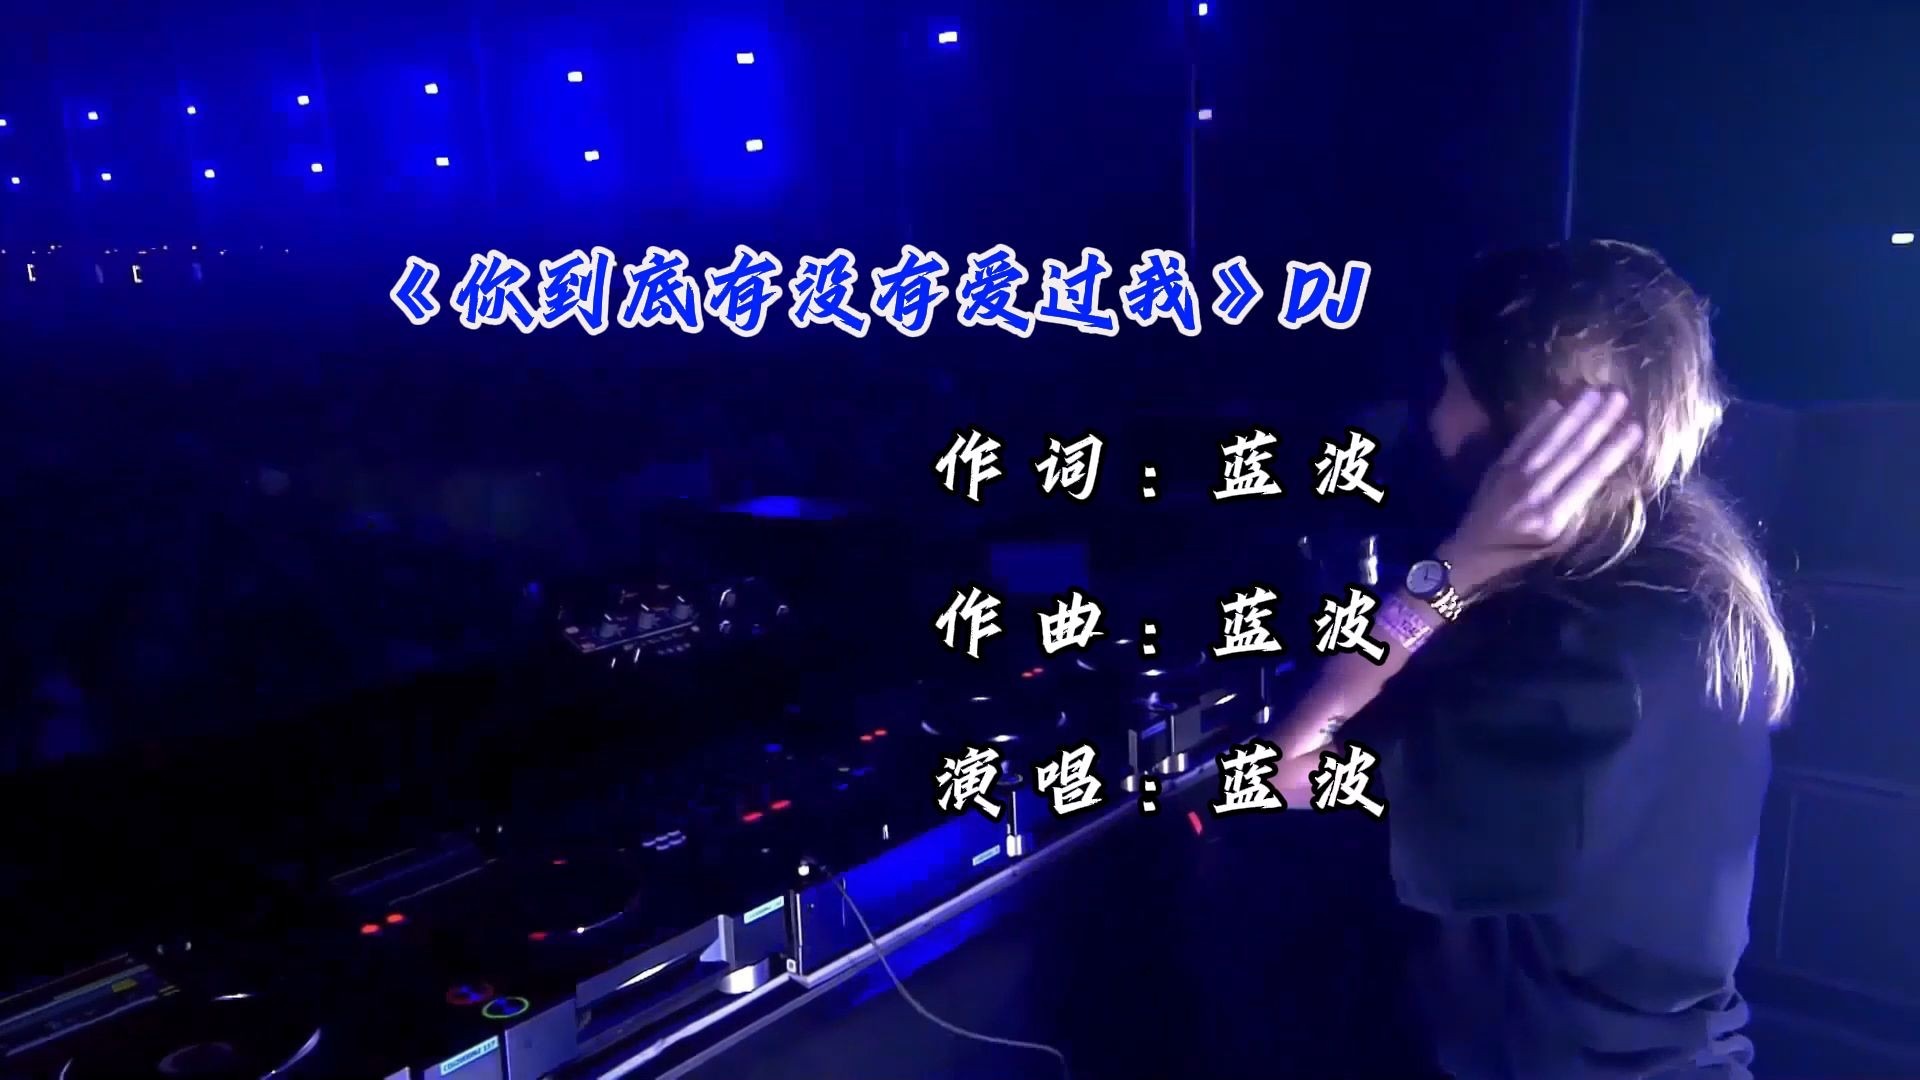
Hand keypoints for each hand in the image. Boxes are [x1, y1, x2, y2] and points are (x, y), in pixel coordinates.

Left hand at [1440, 388, 1643, 591]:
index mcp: (1553, 516)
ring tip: (1597, 391)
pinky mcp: (1498, 465)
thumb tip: (1604, 471)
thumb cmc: (1521, 551)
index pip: (1591, 476)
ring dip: (1575, 413)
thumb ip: (1578, 508)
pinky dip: (1541, 419)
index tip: (1636, 428)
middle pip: (1573, 450)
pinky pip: (1524, 437)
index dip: (1614, 450)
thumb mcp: (1557, 541)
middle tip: (1620, 396)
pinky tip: (1558, 401)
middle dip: (1599, 421)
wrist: (1469, 551)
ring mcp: (1513, 475)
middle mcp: (1534, 493)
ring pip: (1550, 438)